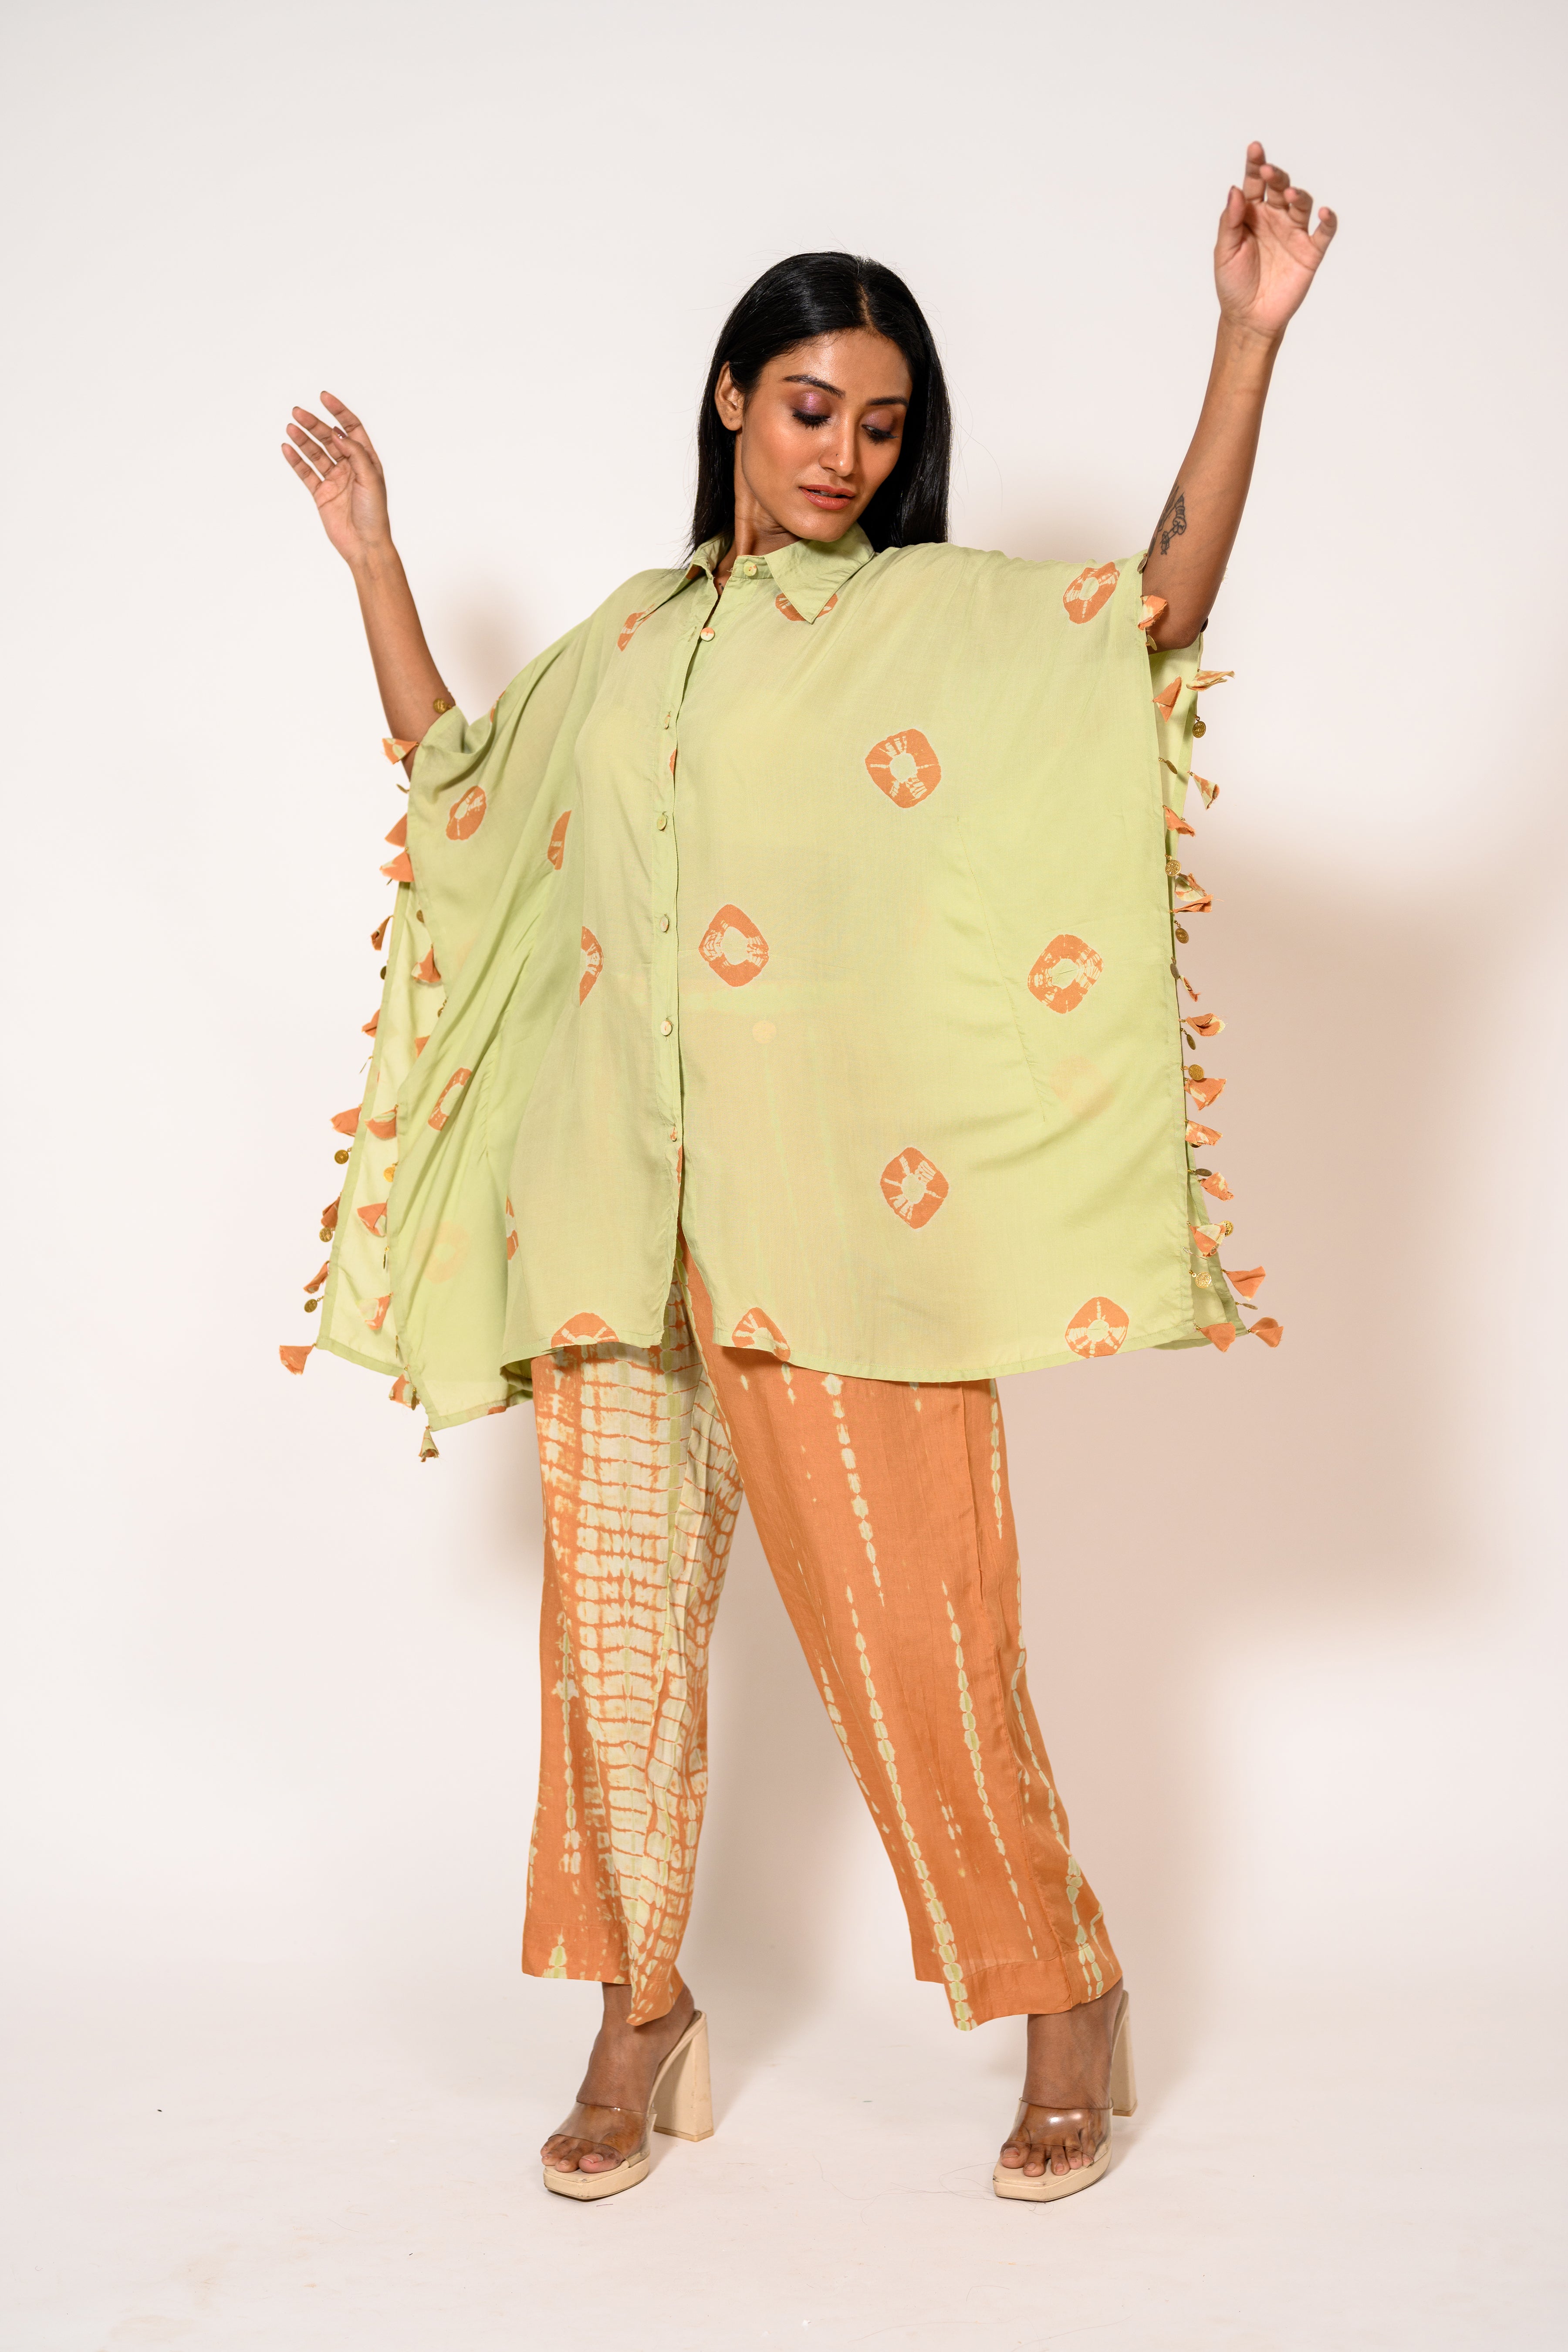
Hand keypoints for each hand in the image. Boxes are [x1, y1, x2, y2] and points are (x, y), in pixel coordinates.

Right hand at [280, 392, 392, 567]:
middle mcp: (350, 467)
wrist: (365, 545)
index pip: (351, 428)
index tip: (324, 397)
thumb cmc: (375, 514)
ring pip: (315, 453)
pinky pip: (306, 472)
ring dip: (303, 439)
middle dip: (314, 424)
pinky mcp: (321, 493)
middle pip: (329, 438)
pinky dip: (296, 460)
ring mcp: (334, 479)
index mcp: (367, 460)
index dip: (338, 411)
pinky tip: (287, 448)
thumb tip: (337, 432)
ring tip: (290, 427)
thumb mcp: (371, 479)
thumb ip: (355, 453)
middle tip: (297, 412)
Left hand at [1214, 141, 1336, 343]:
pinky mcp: (1309, 252)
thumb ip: (1230, 221)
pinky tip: (1326, 213)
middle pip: (1280, 188)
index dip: (1255, 166)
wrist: (1248, 318)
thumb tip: (1235, 190)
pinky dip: (1328, 222)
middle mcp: (1275, 218)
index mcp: (1252, 214)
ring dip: (1298, 196)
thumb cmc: (1233, 284)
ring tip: (1289, 195)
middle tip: (1269, 172)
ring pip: (1302, 205)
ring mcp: (1294, 233)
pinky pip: (1324, 233)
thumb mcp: (1224, 252)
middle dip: (1276, 177)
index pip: (1254, 184)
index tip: (1255, 149)